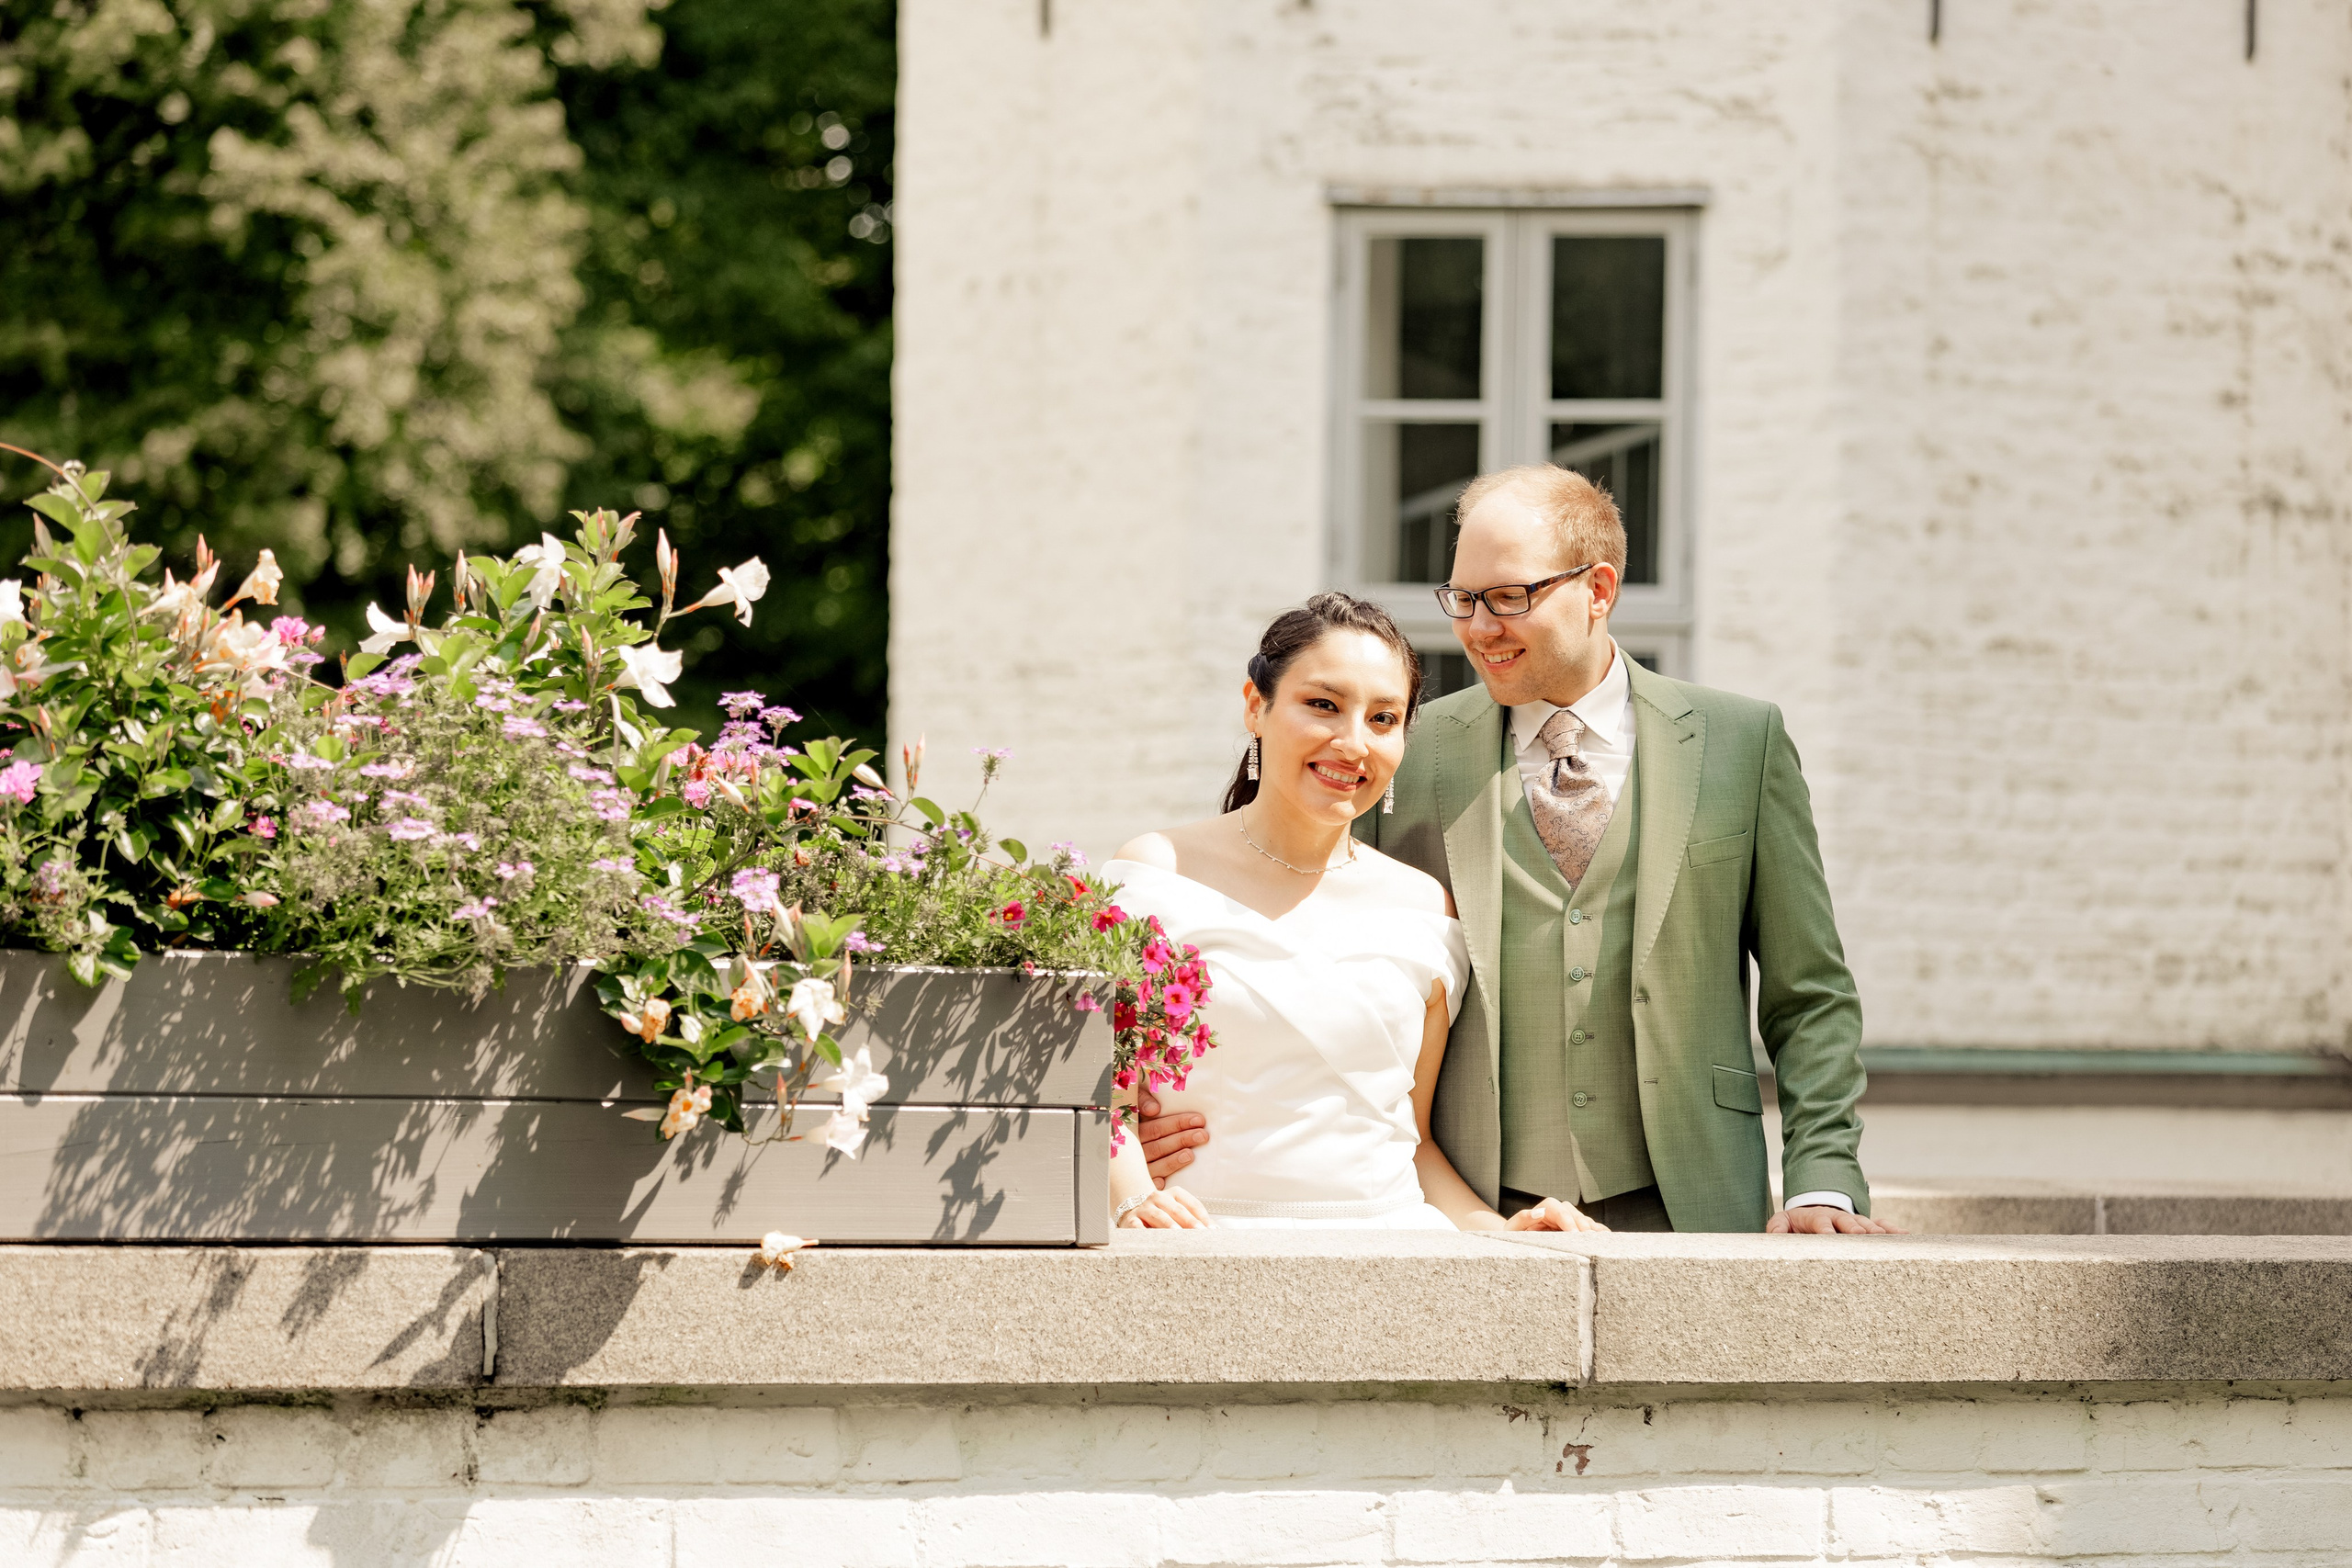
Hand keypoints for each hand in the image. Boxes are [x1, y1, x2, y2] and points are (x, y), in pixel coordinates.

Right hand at [1117, 1183, 1211, 1228]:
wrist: (1132, 1210)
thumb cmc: (1163, 1215)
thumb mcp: (1178, 1212)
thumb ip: (1194, 1219)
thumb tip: (1215, 1231)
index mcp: (1175, 1194)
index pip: (1192, 1204)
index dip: (1203, 1217)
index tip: (1213, 1231)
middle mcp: (1159, 1197)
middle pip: (1177, 1209)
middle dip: (1190, 1221)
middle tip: (1201, 1233)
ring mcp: (1144, 1208)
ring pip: (1158, 1215)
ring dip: (1169, 1224)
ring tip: (1178, 1234)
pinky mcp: (1131, 1219)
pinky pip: (1137, 1226)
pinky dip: (1142, 1231)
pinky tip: (1149, 1239)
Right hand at [1134, 1091, 1208, 1185]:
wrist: (1110, 1149)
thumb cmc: (1134, 1123)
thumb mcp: (1133, 1107)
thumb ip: (1142, 1100)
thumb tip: (1154, 1109)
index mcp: (1133, 1131)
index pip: (1157, 1128)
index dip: (1178, 1123)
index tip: (1199, 1120)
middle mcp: (1133, 1151)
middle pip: (1159, 1146)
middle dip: (1182, 1139)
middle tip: (1203, 1135)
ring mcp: (1135, 1169)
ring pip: (1156, 1165)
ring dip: (1174, 1160)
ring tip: (1190, 1154)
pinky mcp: (1136, 1185)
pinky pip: (1149, 1184)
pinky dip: (1159, 1182)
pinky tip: (1167, 1181)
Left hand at [1504, 1195, 1609, 1232]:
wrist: (1515, 1244)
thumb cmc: (1513, 1237)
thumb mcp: (1512, 1229)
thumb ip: (1522, 1219)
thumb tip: (1538, 1212)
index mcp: (1543, 1210)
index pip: (1558, 1209)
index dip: (1567, 1219)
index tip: (1573, 1233)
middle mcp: (1557, 1212)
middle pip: (1574, 1213)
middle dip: (1582, 1226)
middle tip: (1589, 1240)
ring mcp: (1567, 1220)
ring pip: (1584, 1220)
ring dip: (1592, 1229)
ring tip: (1600, 1240)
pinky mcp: (1575, 1230)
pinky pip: (1589, 1228)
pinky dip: (1598, 1232)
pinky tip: (1606, 1238)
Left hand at [1767, 1204, 1905, 1233]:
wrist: (1812, 1212)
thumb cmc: (1796, 1224)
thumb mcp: (1782, 1224)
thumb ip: (1777, 1229)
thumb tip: (1775, 1235)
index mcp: (1815, 1217)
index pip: (1820, 1223)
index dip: (1824, 1229)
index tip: (1829, 1237)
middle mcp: (1837, 1217)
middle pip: (1847, 1222)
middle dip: (1854, 1229)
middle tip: (1860, 1237)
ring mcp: (1853, 1221)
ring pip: (1867, 1225)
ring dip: (1876, 1232)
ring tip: (1887, 1240)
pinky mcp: (1865, 1226)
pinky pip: (1882, 1227)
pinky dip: (1893, 1231)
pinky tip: (1907, 1236)